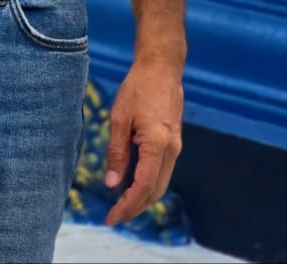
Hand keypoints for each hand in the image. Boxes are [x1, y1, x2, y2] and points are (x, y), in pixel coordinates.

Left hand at [103, 59, 182, 226]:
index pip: (144, 187)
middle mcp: (171, 150)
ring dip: (142, 198)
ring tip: (120, 205)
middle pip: (156, 191)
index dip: (128, 206)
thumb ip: (116, 152)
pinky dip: (148, 184)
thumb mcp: (119, 118)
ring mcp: (175, 147)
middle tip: (114, 216)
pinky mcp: (173, 142)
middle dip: (135, 207)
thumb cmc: (138, 88)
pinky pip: (162, 171)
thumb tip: (112, 184)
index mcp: (158, 145)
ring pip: (161, 183)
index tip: (111, 217)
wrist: (161, 67)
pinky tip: (132, 184)